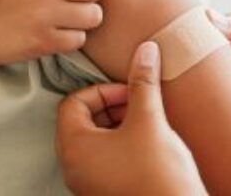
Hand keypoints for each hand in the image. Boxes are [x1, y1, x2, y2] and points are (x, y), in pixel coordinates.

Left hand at [56, 42, 206, 195]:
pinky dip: (123, 144)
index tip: (131, 93)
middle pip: (82, 120)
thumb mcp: (149, 119)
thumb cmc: (157, 172)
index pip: (73, 103)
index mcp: (74, 148)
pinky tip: (149, 142)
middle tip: (140, 105)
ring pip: (96, 140)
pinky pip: (106, 159)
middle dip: (113, 106)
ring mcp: (89, 183)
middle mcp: (75, 167)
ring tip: (148, 123)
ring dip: (120, 124)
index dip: (103, 91)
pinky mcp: (106, 191)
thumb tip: (146, 49)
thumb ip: (143, 82)